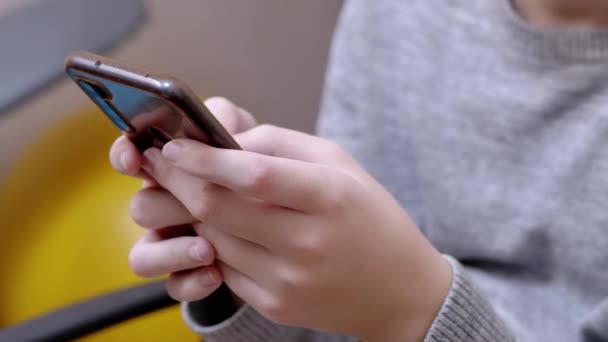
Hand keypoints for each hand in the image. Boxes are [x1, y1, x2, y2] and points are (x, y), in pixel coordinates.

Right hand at [108, 97, 255, 299]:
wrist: (290, 214)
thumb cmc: (260, 168)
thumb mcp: (248, 138)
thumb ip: (226, 120)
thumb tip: (205, 121)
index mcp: (173, 166)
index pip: (130, 155)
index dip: (124, 155)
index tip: (135, 159)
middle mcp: (166, 204)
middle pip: (141, 208)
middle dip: (165, 208)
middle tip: (195, 208)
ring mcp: (174, 241)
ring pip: (144, 256)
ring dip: (172, 252)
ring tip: (206, 250)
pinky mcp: (190, 272)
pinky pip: (174, 285)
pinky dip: (191, 281)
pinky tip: (216, 274)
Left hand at [141, 117, 452, 340]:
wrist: (399, 290)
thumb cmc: (371, 217)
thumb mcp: (340, 164)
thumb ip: (281, 144)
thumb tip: (224, 142)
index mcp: (328, 197)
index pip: (253, 175)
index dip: (205, 158)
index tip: (175, 145)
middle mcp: (307, 242)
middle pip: (218, 208)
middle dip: (180, 180)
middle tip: (164, 163)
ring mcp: (289, 279)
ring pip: (212, 238)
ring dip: (194, 212)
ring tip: (194, 193)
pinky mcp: (276, 304)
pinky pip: (224, 268)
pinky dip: (214, 243)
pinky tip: (222, 228)